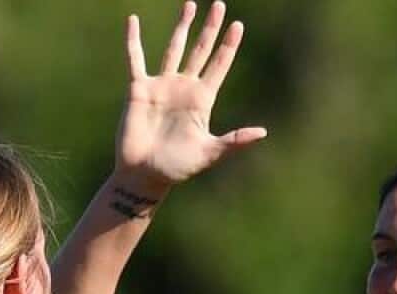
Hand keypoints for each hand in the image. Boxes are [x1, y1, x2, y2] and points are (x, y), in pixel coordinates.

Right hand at [116, 2, 266, 188]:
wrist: (144, 175)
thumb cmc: (177, 168)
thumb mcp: (210, 153)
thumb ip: (234, 141)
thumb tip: (263, 132)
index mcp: (202, 100)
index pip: (219, 66)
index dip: (228, 46)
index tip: (238, 25)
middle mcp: (184, 88)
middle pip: (200, 50)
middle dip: (210, 28)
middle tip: (219, 4)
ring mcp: (161, 86)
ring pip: (174, 49)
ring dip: (182, 27)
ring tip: (190, 5)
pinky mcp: (139, 89)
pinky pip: (135, 59)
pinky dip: (133, 40)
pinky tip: (133, 21)